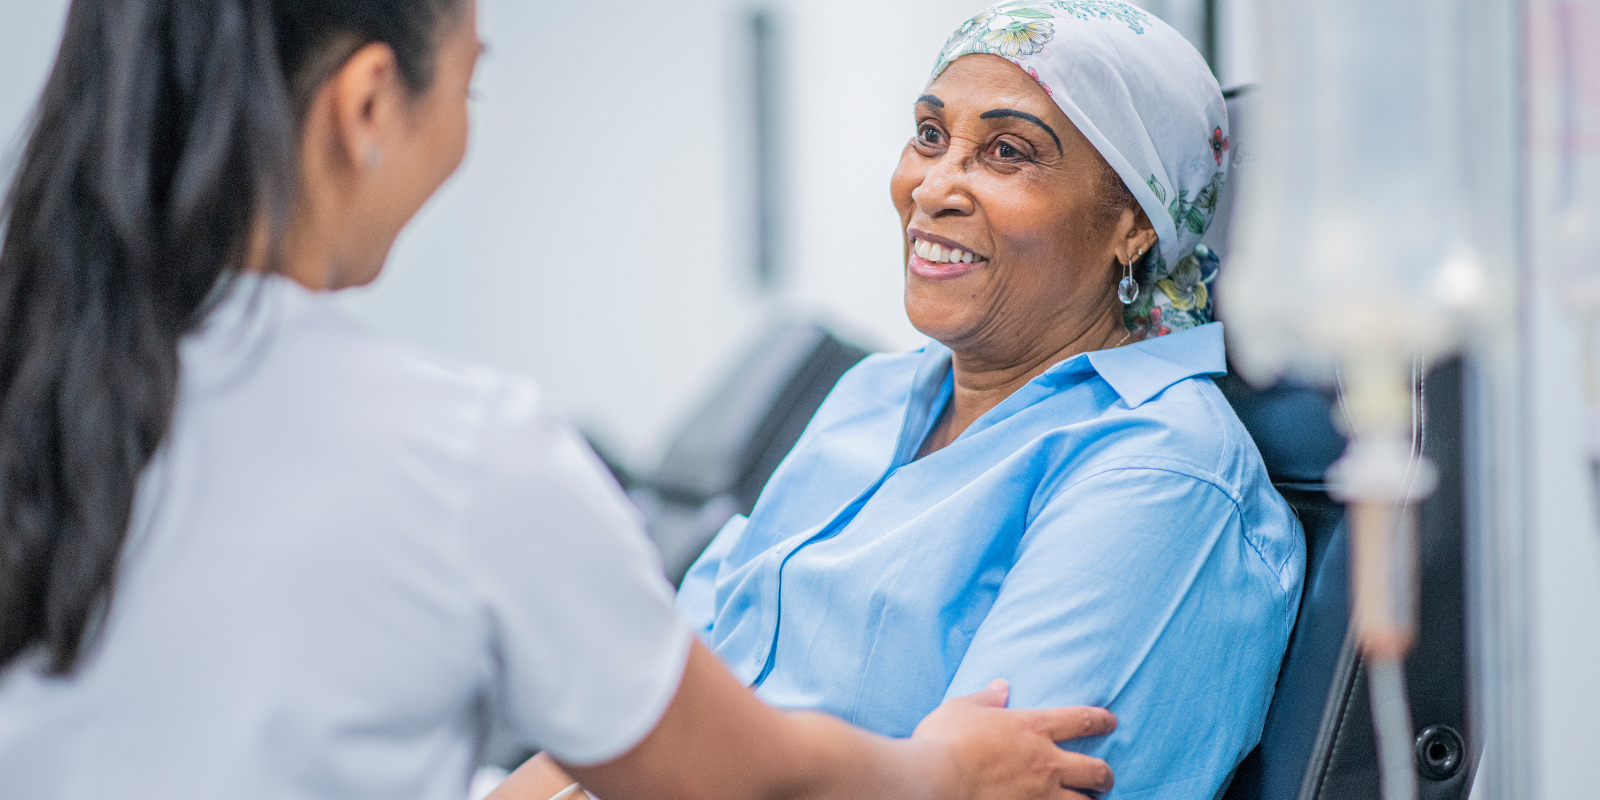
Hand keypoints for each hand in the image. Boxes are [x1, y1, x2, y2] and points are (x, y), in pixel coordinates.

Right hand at [912, 680, 1115, 799]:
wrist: (934, 781)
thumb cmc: (944, 741)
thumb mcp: (961, 708)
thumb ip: (985, 699)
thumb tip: (1000, 687)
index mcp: (1032, 728)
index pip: (1080, 720)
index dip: (1100, 721)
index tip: (1110, 721)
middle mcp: (1046, 762)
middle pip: (1095, 770)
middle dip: (1105, 775)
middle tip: (1105, 777)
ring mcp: (1040, 795)